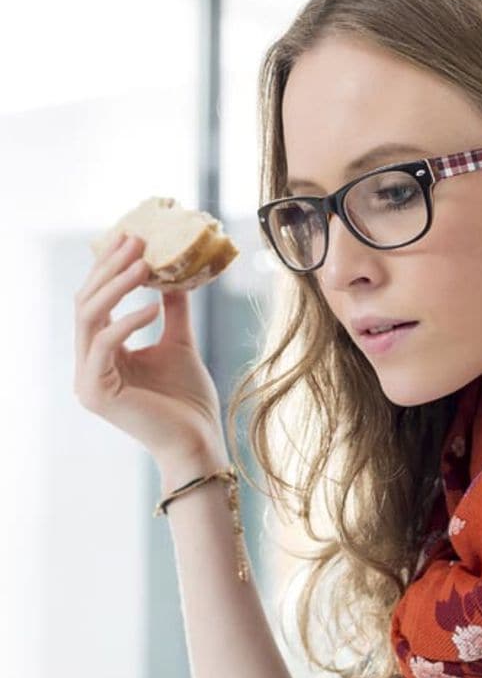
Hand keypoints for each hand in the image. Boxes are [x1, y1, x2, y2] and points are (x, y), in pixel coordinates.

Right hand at [74, 232, 226, 463]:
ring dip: (117, 286)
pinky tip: (153, 306)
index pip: (96, 299)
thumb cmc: (189, 400)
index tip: (131, 236)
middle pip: (87, 302)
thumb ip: (172, 311)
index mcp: (102, 352)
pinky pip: (106, 344)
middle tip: (136, 240)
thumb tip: (175, 275)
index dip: (109, 266)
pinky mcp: (95, 393)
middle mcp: (87, 363)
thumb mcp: (179, 343)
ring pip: (89, 318)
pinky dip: (129, 321)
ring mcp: (87, 379)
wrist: (198, 441)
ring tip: (144, 264)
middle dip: (110, 268)